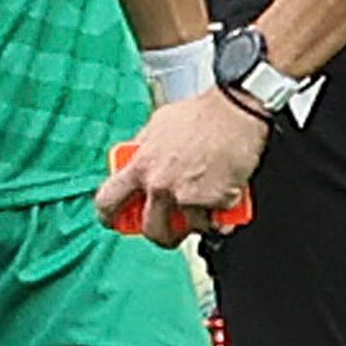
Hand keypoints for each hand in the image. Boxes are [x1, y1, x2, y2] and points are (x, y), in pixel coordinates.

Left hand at [98, 87, 271, 242]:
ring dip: (196, 222)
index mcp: (141, 166)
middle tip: (169, 226)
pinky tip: (223, 200)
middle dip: (160, 233)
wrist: (237, 112)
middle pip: (151, 229)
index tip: (116, 220)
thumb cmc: (201, 114)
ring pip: (188, 229)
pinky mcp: (217, 202)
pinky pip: (217, 224)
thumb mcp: (157, 125)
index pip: (108, 201)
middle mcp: (161, 185)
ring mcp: (189, 196)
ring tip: (204, 205)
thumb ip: (143, 148)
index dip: (109, 216)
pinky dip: (222, 218)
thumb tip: (136, 159)